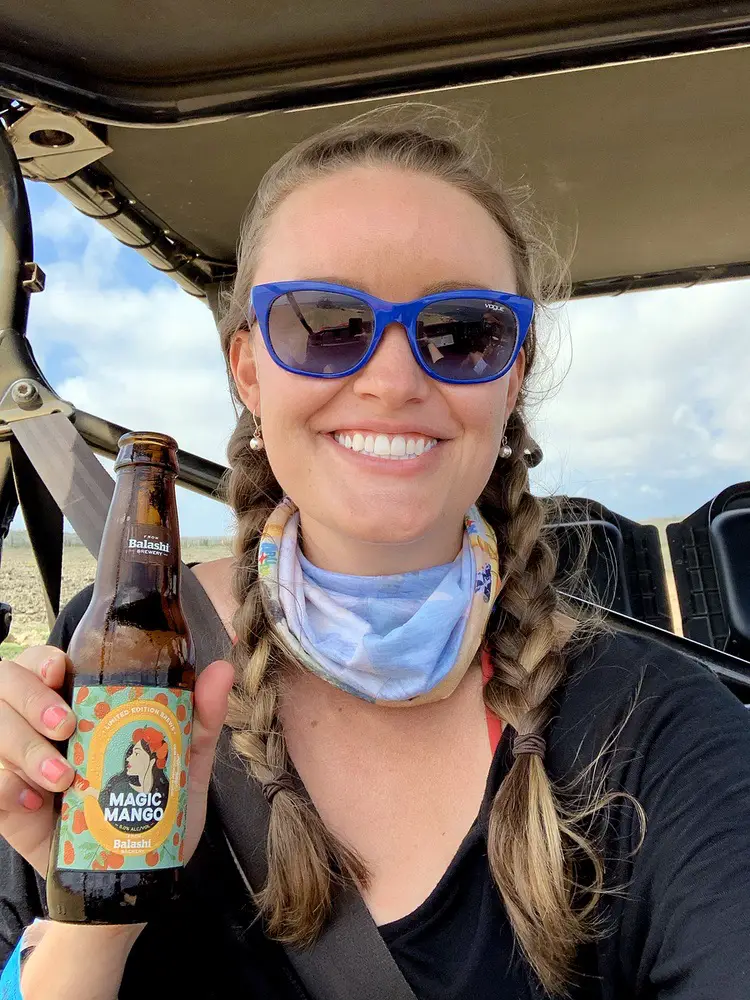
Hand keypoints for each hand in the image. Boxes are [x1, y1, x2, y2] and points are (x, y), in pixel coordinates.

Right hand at [0, 646, 233, 875]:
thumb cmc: (157, 810)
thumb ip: (201, 717)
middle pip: (7, 683)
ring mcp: (20, 762)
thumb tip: (222, 669)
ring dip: (24, 745)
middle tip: (67, 727)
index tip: (62, 671)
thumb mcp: (185, 764)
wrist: (136, 874)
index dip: (44, 660)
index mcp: (80, 704)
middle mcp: (42, 725)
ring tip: (64, 777)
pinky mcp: (8, 804)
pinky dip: (10, 787)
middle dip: (31, 699)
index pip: (44, 662)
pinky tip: (40, 803)